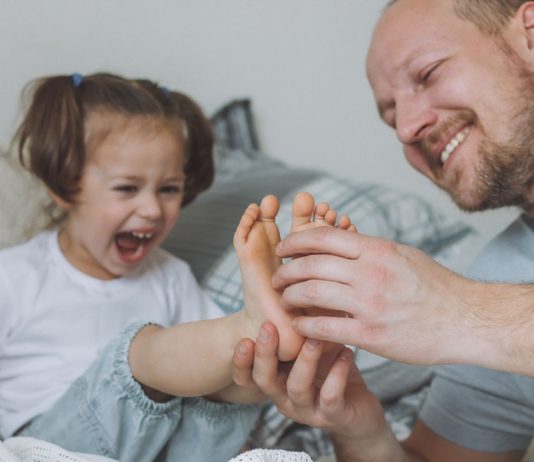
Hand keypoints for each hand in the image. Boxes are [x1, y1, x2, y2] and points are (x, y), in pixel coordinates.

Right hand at [233, 323, 385, 437]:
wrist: (359, 409)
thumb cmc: (329, 370)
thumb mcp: (309, 347)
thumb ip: (298, 329)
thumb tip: (290, 285)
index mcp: (275, 382)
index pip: (247, 377)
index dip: (241, 362)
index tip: (244, 338)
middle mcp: (285, 398)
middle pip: (265, 381)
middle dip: (264, 354)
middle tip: (268, 327)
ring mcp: (308, 410)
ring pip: (297, 388)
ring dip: (304, 361)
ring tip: (314, 338)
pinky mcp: (333, 416)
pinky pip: (330, 397)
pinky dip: (337, 375)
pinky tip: (346, 354)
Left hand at [272, 227, 480, 365]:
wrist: (464, 320)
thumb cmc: (434, 285)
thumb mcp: (402, 254)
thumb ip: (369, 249)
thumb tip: (340, 241)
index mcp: (376, 250)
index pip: (322, 238)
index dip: (295, 241)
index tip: (283, 248)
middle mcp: (370, 273)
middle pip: (310, 265)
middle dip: (285, 270)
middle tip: (276, 277)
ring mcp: (369, 304)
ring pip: (311, 294)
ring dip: (289, 296)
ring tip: (284, 299)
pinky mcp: (370, 334)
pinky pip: (324, 327)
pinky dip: (304, 325)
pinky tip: (299, 325)